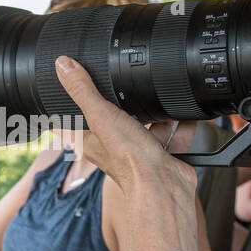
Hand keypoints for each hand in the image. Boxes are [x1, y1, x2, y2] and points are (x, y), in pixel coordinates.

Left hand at [53, 56, 196, 192]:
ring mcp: (140, 151)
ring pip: (146, 127)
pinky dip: (182, 124)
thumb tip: (63, 65)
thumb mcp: (100, 115)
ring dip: (154, 114)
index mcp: (92, 141)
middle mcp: (114, 147)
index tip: (67, 100)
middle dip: (120, 107)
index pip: (73, 125)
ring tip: (158, 96)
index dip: (70, 112)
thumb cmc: (129, 160)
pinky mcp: (162, 154)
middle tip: (122, 90)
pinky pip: (173, 135)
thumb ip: (83, 90)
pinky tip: (187, 112)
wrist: (164, 184)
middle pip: (113, 121)